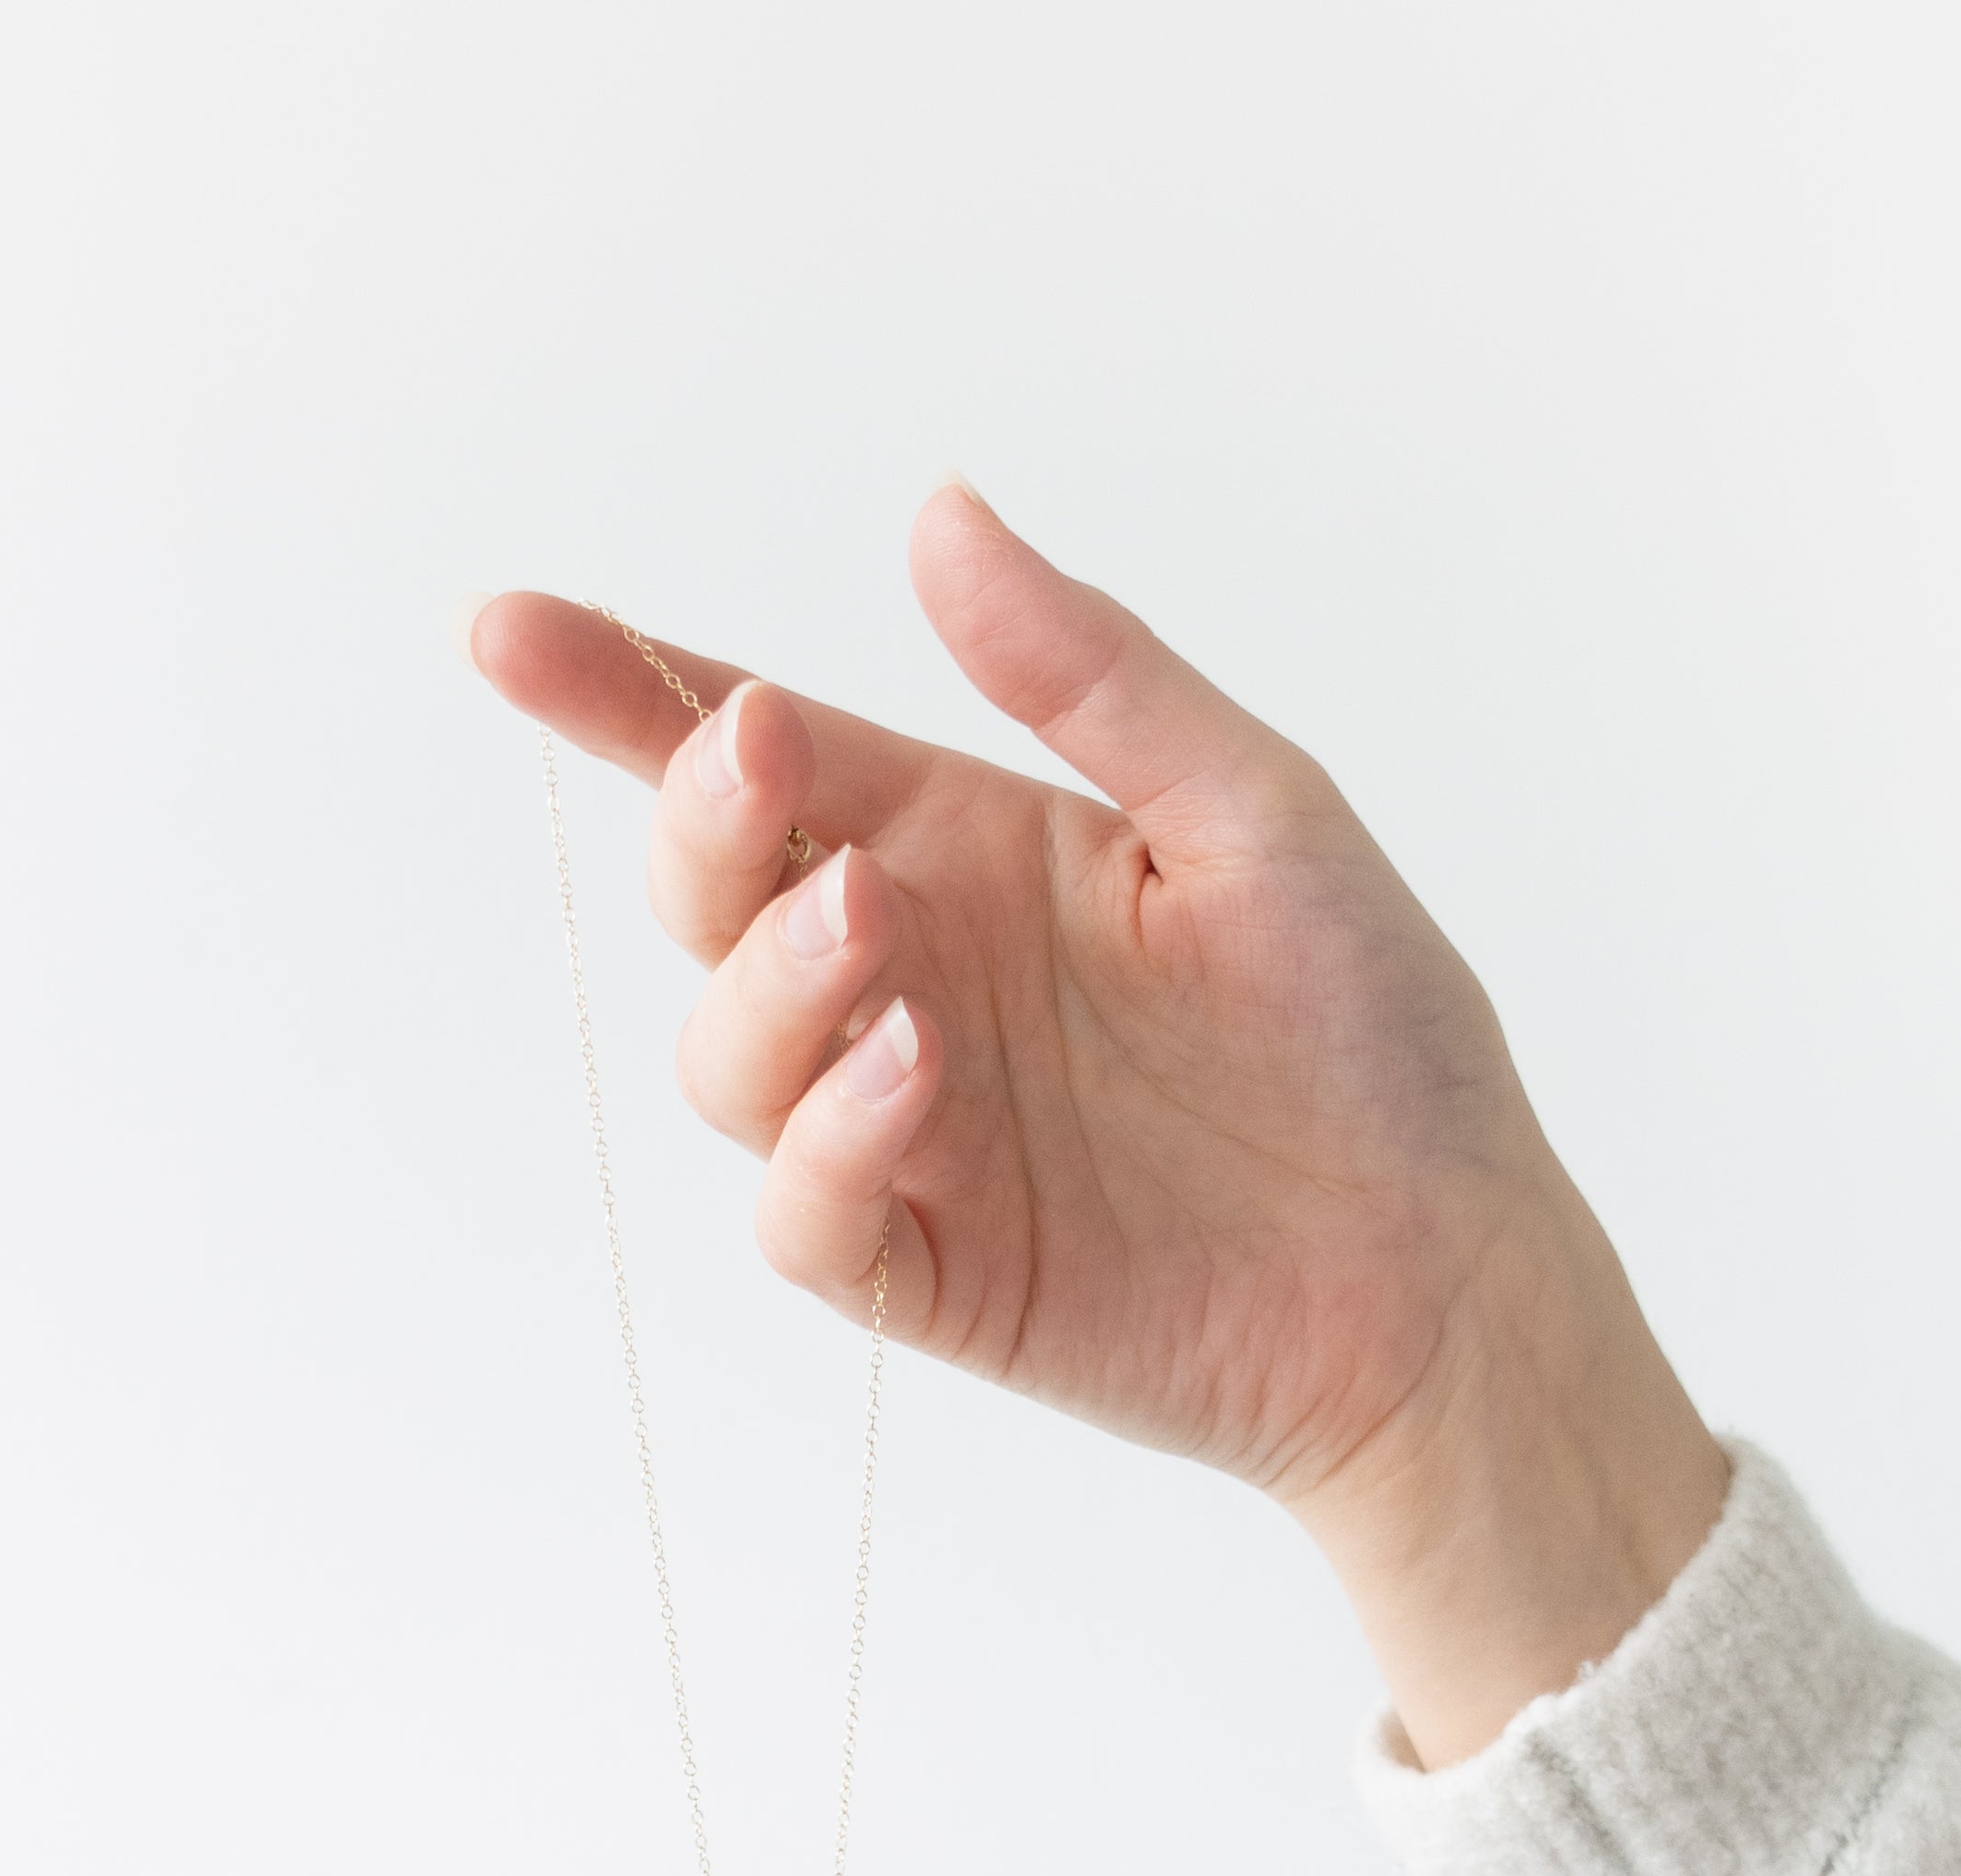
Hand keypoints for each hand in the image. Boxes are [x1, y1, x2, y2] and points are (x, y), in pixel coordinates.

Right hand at [466, 488, 1726, 1765]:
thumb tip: (938, 515)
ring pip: (730, 1061)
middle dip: (699, 819)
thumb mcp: (1254, 811)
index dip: (623, 694)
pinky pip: (807, 1214)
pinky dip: (827, 1142)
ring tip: (874, 925)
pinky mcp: (930, 1276)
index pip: (760, 763)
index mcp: (969, 850)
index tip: (511, 632)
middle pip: (711, 896)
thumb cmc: (1375, 1037)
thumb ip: (1089, 676)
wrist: (1450, 1274)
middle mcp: (911, 984)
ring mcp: (908, 1135)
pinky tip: (910, 1075)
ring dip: (768, 980)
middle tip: (763, 759)